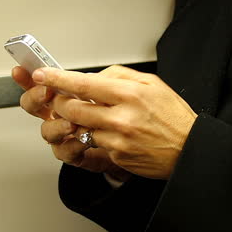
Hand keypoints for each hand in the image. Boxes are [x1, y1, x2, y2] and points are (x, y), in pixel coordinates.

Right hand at [13, 66, 127, 178]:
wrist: (136, 142)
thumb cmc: (123, 116)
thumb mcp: (117, 90)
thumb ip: (102, 80)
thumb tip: (92, 74)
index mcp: (66, 94)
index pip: (41, 83)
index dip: (27, 77)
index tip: (21, 70)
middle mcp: (60, 114)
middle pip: (33, 105)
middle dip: (35, 97)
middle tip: (47, 92)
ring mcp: (65, 134)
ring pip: (46, 130)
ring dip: (57, 125)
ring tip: (72, 122)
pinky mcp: (74, 153)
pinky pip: (64, 151)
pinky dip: (73, 144)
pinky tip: (85, 139)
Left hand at [34, 65, 197, 179]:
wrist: (189, 150)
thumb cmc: (173, 116)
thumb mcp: (152, 84)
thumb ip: (120, 75)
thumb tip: (95, 76)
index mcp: (129, 94)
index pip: (83, 84)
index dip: (58, 79)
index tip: (42, 74)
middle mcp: (121, 117)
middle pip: (72, 108)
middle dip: (61, 103)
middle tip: (63, 99)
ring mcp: (117, 139)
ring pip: (80, 127)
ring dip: (79, 121)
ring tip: (93, 115)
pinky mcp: (116, 156)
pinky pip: (95, 143)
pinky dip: (97, 136)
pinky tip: (114, 133)